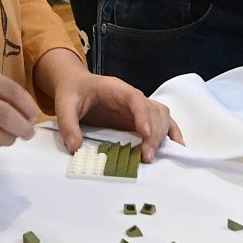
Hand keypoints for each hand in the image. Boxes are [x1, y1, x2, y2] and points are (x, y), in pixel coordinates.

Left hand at [35, 49, 183, 160]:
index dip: (143, 116)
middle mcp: (133, 97)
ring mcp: (140, 108)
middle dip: (153, 134)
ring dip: (161, 136)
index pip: (136, 99)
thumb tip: (75, 148)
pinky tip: (177, 149)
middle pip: (153, 111)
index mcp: (117, 89)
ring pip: (162, 117)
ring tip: (151, 157)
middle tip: (145, 157)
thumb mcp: (64, 105)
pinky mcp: (142, 118)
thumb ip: (68, 124)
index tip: (144, 134)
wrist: (77, 85)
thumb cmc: (73, 92)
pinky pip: (164, 122)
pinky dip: (173, 134)